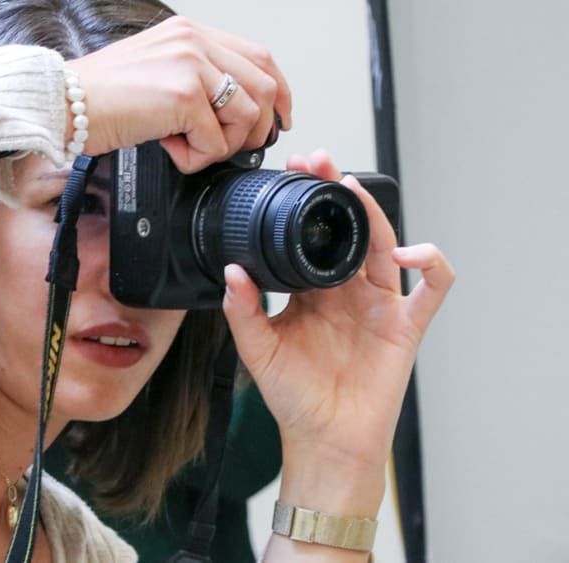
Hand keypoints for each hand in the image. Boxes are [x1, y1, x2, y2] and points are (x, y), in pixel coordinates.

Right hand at [65, 16, 290, 173]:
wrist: (63, 104)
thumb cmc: (98, 97)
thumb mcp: (154, 71)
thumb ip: (192, 79)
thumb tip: (227, 112)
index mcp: (190, 34)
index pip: (259, 57)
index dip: (278, 93)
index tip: (278, 119)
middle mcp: (194, 42)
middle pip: (264, 85)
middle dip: (259, 127)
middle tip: (235, 148)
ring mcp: (191, 66)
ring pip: (247, 116)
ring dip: (225, 146)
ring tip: (190, 149)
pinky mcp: (182, 97)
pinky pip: (216, 142)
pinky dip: (198, 159)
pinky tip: (171, 152)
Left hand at [222, 149, 454, 514]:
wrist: (322, 439)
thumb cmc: (293, 396)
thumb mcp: (258, 350)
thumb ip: (244, 311)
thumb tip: (232, 271)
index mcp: (313, 291)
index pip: (314, 235)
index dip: (307, 203)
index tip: (290, 174)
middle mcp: (347, 291)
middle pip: (350, 228)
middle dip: (336, 191)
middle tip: (316, 161)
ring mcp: (379, 305)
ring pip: (387, 245)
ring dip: (372, 212)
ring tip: (348, 187)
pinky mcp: (406, 326)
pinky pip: (433, 288)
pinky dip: (430, 264)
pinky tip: (406, 254)